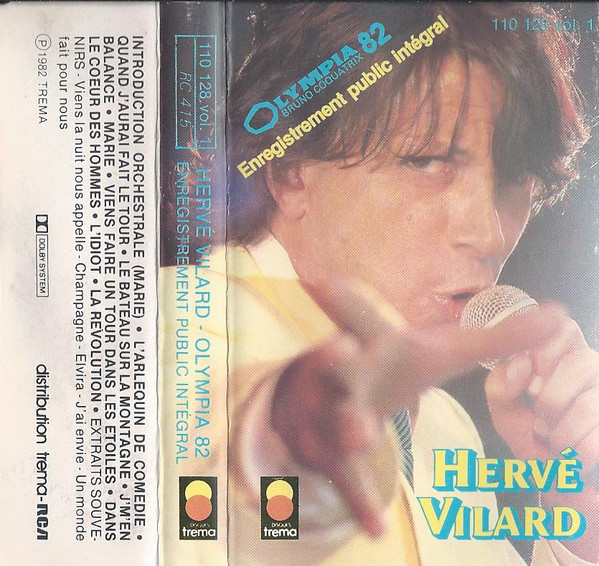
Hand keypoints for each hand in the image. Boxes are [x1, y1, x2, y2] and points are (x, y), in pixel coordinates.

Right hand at [271, 281, 564, 536]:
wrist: (333, 403)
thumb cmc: (390, 368)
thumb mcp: (439, 353)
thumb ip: (496, 338)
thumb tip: (558, 313)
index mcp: (371, 342)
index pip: (357, 315)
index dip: (344, 300)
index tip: (324, 282)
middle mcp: (345, 373)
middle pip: (336, 363)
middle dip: (335, 357)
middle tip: (340, 347)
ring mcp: (333, 414)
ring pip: (336, 418)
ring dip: (348, 425)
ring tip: (362, 434)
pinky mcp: (333, 456)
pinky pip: (345, 478)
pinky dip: (359, 501)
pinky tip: (377, 528)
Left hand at [485, 310, 598, 560]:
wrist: (561, 482)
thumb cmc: (534, 438)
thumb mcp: (505, 409)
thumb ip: (502, 384)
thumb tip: (522, 362)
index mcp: (566, 356)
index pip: (565, 329)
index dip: (546, 355)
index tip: (532, 386)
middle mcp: (595, 370)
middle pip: (580, 363)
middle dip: (551, 400)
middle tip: (541, 421)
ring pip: (588, 404)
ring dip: (561, 433)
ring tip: (555, 442)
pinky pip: (595, 437)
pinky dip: (576, 454)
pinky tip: (574, 457)